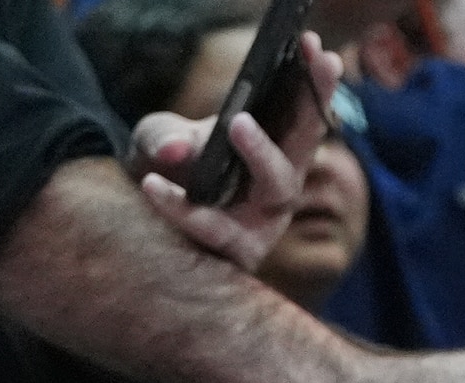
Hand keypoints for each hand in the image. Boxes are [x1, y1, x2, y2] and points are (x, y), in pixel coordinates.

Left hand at [130, 34, 341, 270]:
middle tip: (309, 71)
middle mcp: (280, 184)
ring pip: (278, 186)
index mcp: (275, 151)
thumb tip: (177, 152)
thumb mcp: (158, 139)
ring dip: (263, 153)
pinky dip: (183, 207)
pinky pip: (216, 229)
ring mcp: (266, 220)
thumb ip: (163, 136)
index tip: (318, 48)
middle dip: (313, 105)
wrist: (146, 224)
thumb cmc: (167, 173)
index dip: (316, 84)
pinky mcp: (239, 252)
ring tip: (237, 122)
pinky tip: (154, 186)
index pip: (304, 112)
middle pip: (306, 143)